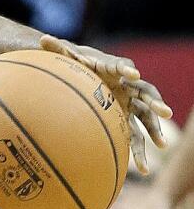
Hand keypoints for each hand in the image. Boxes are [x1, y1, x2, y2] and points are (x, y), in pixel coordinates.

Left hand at [40, 35, 172, 173]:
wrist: (85, 76)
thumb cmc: (76, 66)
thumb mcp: (67, 57)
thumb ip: (58, 49)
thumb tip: (43, 39)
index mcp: (112, 69)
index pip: (122, 67)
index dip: (126, 70)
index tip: (132, 74)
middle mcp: (126, 86)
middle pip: (145, 93)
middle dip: (155, 102)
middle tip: (166, 112)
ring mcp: (129, 104)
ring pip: (146, 117)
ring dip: (155, 129)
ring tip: (161, 145)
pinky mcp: (126, 119)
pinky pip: (135, 136)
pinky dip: (139, 151)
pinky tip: (143, 170)